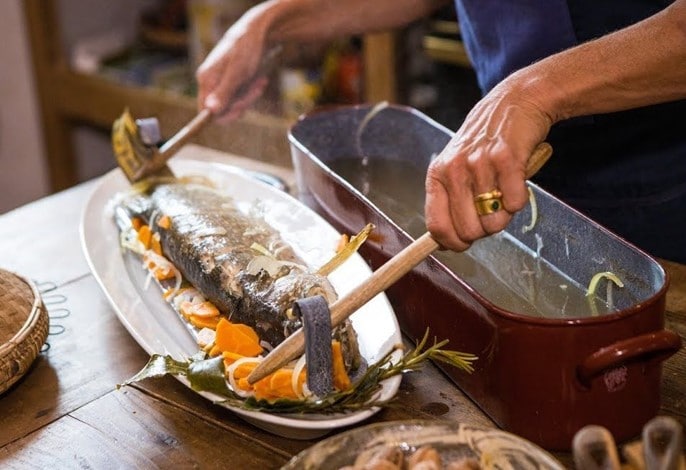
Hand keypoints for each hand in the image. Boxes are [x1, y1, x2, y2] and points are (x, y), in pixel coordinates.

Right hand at [195, 7, 269, 120]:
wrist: (258, 32)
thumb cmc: (246, 49)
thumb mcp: (237, 73)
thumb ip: (223, 92)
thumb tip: (209, 111)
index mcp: (206, 79)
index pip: (205, 111)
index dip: (222, 115)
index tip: (240, 110)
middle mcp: (210, 82)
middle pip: (221, 109)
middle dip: (241, 104)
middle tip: (255, 91)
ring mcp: (220, 82)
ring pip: (233, 103)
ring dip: (249, 96)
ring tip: (260, 82)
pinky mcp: (231, 81)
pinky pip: (240, 95)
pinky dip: (251, 91)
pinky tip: (261, 80)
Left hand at [424, 74, 553, 251]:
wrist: (514, 103)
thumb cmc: (484, 143)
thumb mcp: (455, 167)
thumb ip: (449, 201)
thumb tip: (446, 243)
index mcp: (437, 175)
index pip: (436, 227)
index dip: (453, 243)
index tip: (464, 244)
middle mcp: (454, 170)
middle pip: (468, 231)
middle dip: (483, 230)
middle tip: (491, 210)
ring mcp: (479, 164)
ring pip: (494, 222)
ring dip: (504, 214)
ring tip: (504, 191)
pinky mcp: (507, 159)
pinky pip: (516, 204)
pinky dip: (520, 199)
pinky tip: (517, 181)